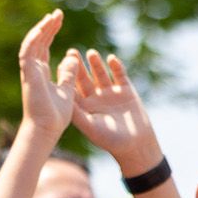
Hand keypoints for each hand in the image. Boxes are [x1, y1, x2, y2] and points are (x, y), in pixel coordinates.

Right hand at [16, 11, 74, 138]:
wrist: (47, 129)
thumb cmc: (56, 116)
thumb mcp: (68, 90)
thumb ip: (68, 73)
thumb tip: (72, 57)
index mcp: (41, 73)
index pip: (44, 48)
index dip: (50, 33)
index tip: (58, 20)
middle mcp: (33, 70)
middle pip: (39, 43)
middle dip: (47, 27)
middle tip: (58, 13)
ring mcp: (29, 71)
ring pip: (32, 44)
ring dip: (41, 29)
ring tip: (52, 17)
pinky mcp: (28, 74)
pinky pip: (28, 52)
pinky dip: (34, 40)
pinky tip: (42, 28)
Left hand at [67, 49, 161, 175]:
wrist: (136, 145)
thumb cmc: (111, 140)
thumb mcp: (90, 127)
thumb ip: (77, 113)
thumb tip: (62, 100)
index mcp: (85, 107)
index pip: (73, 88)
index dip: (67, 77)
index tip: (60, 65)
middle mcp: (96, 98)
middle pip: (85, 78)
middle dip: (78, 66)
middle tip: (71, 52)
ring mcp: (111, 93)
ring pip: (101, 74)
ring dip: (96, 63)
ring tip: (91, 53)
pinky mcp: (126, 90)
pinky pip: (120, 75)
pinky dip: (116, 66)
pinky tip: (111, 58)